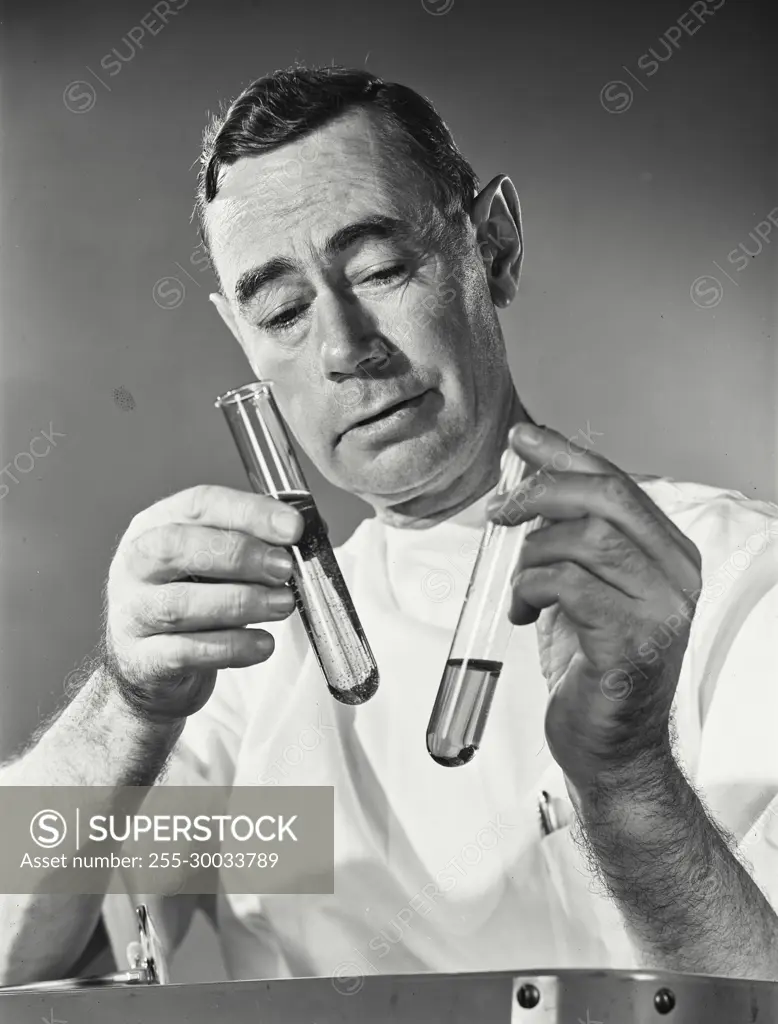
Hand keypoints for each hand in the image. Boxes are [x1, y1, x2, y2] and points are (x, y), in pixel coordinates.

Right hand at [104, 485, 302, 723]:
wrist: (152, 667)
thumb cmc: (192, 601)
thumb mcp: (214, 563)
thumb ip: (252, 543)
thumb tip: (308, 535)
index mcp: (155, 526)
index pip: (198, 504)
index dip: (249, 513)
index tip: (293, 528)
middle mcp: (135, 565)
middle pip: (177, 546)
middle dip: (239, 554)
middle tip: (284, 568)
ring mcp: (133, 613)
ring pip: (180, 604)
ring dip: (241, 602)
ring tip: (282, 604)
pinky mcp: (142, 660)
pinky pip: (186, 652)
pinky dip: (232, 647)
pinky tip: (263, 643)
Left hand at [487, 423, 701, 788]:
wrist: (611, 744)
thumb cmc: (593, 663)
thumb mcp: (583, 586)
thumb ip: (571, 539)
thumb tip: (527, 488)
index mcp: (669, 555)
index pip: (617, 483)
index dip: (565, 455)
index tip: (523, 440)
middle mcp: (676, 576)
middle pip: (606, 499)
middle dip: (543, 492)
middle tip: (501, 510)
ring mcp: (661, 610)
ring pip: (585, 539)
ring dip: (532, 554)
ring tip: (517, 586)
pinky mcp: (633, 642)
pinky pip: (568, 585)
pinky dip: (530, 588)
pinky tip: (521, 611)